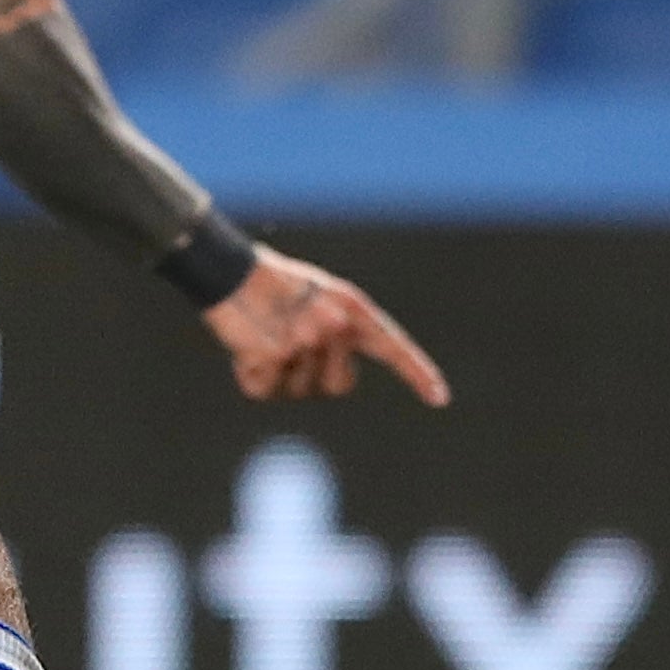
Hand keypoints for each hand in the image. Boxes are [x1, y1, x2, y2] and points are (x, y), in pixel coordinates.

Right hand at [203, 247, 450, 406]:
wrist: (228, 270)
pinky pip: (264, 390)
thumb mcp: (319, 298)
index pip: (392, 346)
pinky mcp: (274, 356)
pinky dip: (249, 376)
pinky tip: (245, 348)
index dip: (417, 373)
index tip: (440, 399)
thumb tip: (340, 382)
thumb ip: (340, 333)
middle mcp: (335, 326)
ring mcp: (306, 342)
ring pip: (300, 391)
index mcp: (352, 308)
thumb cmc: (273, 286)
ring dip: (279, 376)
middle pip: (338, 387)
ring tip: (264, 338)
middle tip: (287, 343)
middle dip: (315, 378)